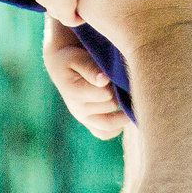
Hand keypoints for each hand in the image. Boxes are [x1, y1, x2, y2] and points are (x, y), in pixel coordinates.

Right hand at [42, 17, 124, 139]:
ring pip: (109, 124)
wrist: (61, 67)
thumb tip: (104, 80)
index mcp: (74, 92)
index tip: (118, 73)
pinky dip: (116, 128)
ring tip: (129, 100)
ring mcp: (83, 118)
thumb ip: (91, 68)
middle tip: (123, 82)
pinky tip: (123, 116)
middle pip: (111, 106)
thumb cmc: (72, 59)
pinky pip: (104, 134)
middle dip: (120, 94)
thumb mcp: (78, 58)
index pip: (106, 93)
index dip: (116, 83)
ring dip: (123, 113)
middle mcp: (77, 109)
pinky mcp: (88, 123)